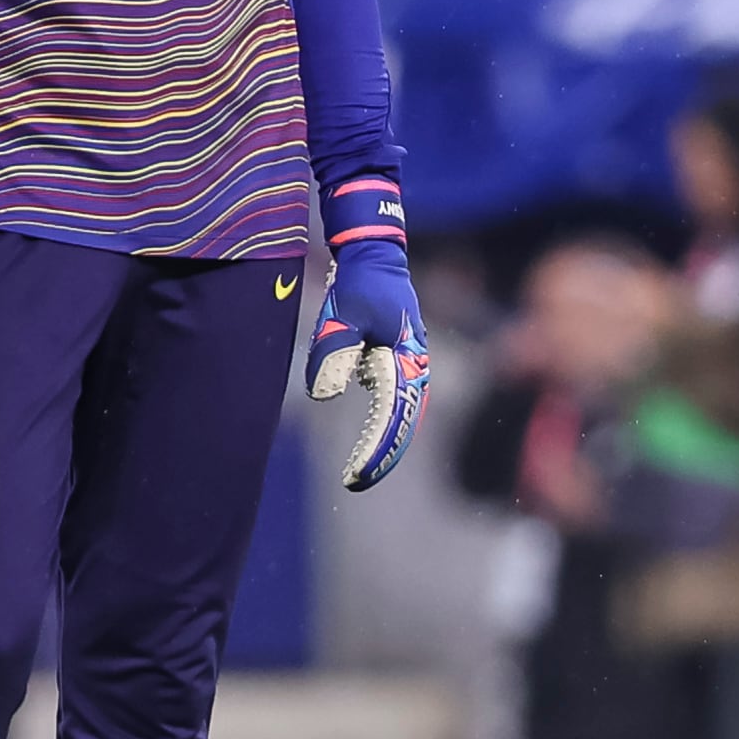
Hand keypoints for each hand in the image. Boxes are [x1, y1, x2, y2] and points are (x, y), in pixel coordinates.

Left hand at [306, 178, 429, 492]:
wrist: (374, 257)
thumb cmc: (361, 283)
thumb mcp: (344, 313)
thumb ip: (336, 350)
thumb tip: (325, 394)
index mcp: (405, 359)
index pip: (392, 416)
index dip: (375, 450)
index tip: (355, 474)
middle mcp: (413, 367)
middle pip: (403, 423)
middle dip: (383, 456)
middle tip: (355, 481)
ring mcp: (408, 366)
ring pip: (401, 417)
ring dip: (385, 444)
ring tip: (360, 471)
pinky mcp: (396, 364)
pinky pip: (393, 405)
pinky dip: (382, 428)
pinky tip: (365, 445)